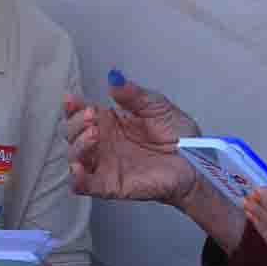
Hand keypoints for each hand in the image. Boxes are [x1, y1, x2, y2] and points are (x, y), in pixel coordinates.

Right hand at [65, 72, 203, 205]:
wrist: (195, 161)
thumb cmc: (177, 135)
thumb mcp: (156, 105)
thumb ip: (133, 94)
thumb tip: (113, 79)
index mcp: (110, 122)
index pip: (80, 113)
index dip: (71, 106)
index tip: (72, 99)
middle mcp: (103, 143)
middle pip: (71, 133)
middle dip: (75, 123)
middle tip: (92, 116)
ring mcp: (105, 164)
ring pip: (74, 157)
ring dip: (78, 145)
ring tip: (94, 135)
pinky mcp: (111, 185)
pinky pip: (84, 186)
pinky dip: (76, 179)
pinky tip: (78, 168)